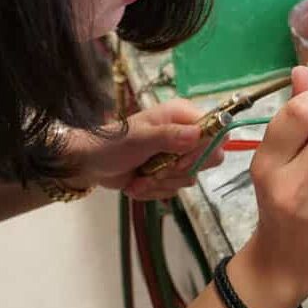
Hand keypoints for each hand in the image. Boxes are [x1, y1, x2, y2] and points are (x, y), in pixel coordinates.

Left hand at [64, 99, 225, 199]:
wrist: (90, 164)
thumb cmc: (112, 143)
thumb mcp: (139, 138)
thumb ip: (169, 136)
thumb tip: (198, 134)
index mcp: (182, 116)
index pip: (217, 130)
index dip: (206, 149)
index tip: (183, 160)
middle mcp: (185, 134)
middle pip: (210, 157)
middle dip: (181, 171)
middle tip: (159, 169)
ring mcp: (178, 156)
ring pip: (190, 178)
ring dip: (162, 183)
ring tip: (140, 177)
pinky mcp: (170, 174)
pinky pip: (175, 190)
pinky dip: (154, 191)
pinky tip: (138, 183)